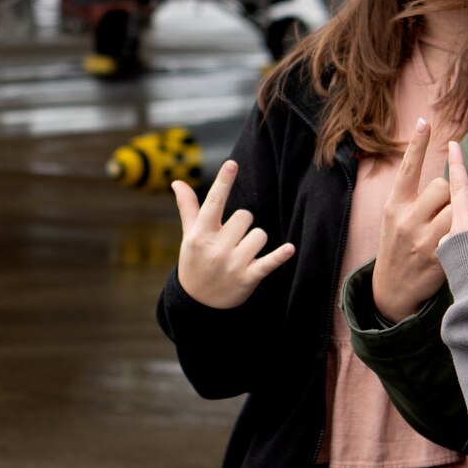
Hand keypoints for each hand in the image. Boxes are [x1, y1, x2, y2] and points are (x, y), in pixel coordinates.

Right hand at [171, 160, 295, 308]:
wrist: (198, 304)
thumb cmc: (195, 262)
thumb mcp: (189, 236)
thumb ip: (188, 208)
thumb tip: (177, 182)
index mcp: (201, 234)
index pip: (213, 202)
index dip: (223, 182)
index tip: (232, 164)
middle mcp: (216, 247)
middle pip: (245, 216)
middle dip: (243, 224)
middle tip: (232, 239)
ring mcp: (232, 263)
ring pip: (260, 234)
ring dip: (256, 241)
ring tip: (243, 253)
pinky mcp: (248, 278)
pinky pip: (268, 262)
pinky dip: (280, 256)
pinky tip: (290, 249)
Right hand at [371, 119, 454, 321]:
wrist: (391, 292)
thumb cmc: (399, 248)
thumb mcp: (395, 220)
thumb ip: (415, 201)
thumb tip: (449, 181)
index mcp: (394, 206)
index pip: (407, 169)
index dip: (417, 145)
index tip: (424, 121)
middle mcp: (406, 219)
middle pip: (442, 188)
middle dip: (451, 196)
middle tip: (446, 213)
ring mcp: (422, 239)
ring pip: (457, 209)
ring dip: (464, 215)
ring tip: (459, 228)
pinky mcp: (439, 257)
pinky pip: (465, 234)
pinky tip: (467, 244)